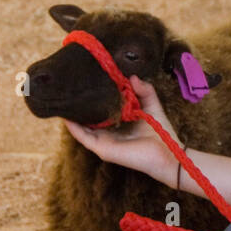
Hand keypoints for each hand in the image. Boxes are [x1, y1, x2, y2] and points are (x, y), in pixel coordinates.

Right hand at [62, 76, 180, 182]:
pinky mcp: (103, 149)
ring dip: (71, 115)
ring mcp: (104, 142)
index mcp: (117, 124)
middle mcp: (108, 133)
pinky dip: (73, 127)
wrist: (168, 153)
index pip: (100, 110)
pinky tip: (66, 115)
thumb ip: (144, 90)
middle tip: (68, 88)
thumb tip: (132, 77)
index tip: (85, 83)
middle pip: (87, 119)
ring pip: (81, 128)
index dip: (92, 98)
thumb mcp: (151, 105)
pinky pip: (83, 137)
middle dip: (77, 106)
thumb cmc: (160, 132)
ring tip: (62, 99)